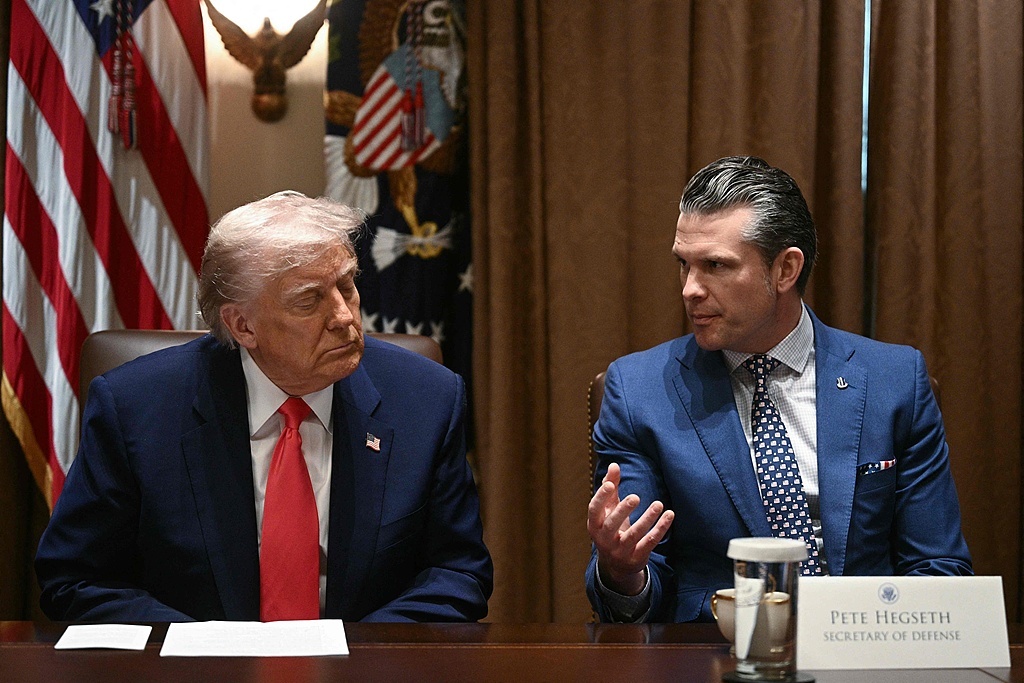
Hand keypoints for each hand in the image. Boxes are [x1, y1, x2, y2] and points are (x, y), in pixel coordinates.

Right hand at [587, 462, 674, 594]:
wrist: (616, 564)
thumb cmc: (611, 528)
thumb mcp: (608, 510)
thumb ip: (610, 488)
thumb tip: (614, 465)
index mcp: (595, 525)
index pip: (594, 510)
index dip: (601, 497)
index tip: (611, 485)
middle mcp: (604, 540)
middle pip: (612, 525)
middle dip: (623, 511)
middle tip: (635, 497)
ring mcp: (620, 551)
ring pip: (634, 535)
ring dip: (647, 519)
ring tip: (658, 504)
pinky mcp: (636, 558)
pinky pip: (649, 542)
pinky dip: (660, 529)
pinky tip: (669, 515)